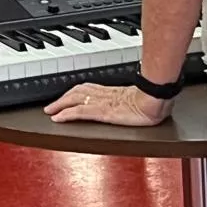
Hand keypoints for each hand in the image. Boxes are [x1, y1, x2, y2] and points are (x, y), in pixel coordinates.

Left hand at [45, 82, 172, 126]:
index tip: (65, 96)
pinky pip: (79, 111)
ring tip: (50, 111)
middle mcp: (102, 94)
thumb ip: (129, 100)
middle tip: (50, 106)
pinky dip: (66, 114)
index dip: (73, 92)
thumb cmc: (152, 100)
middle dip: (61, 98)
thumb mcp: (137, 99)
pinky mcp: (102, 111)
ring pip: (73, 99)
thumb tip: (131, 104)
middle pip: (76, 92)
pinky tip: (58, 118)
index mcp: (110, 91)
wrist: (156, 100)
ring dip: (59, 105)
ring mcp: (101, 102)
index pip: (86, 88)